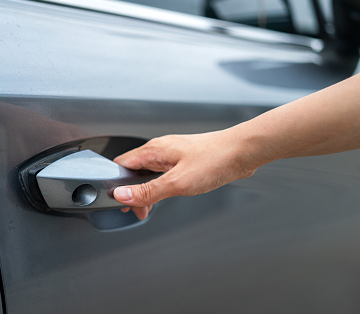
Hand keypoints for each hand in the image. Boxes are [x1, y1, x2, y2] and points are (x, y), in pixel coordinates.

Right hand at [113, 129, 257, 219]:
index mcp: (154, 150)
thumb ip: (148, 190)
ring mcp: (173, 153)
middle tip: (139, 210)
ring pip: (149, 172)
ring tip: (149, 207)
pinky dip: (160, 186)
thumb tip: (123, 195)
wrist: (243, 151)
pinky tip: (166, 195)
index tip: (120, 202)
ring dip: (146, 190)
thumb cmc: (215, 160)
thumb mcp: (177, 182)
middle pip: (134, 170)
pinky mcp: (185, 159)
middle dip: (132, 191)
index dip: (116, 184)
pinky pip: (164, 172)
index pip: (121, 164)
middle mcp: (161, 149)